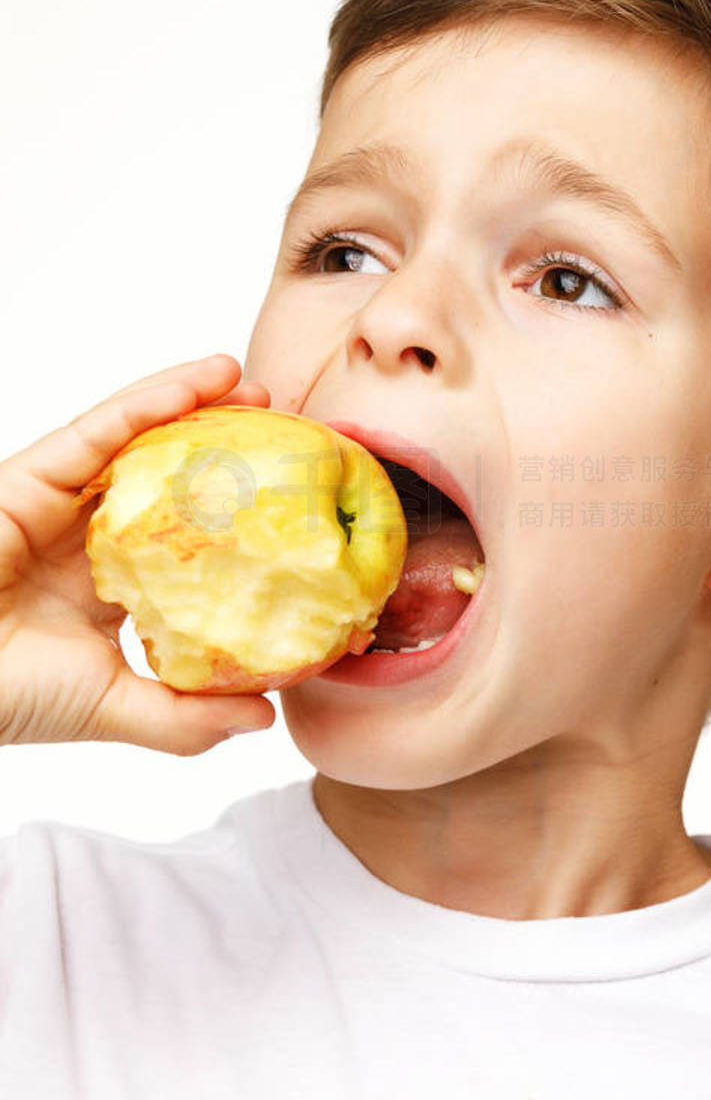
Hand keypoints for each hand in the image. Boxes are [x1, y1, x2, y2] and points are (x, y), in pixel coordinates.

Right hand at [0, 354, 277, 752]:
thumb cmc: (5, 694)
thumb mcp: (112, 707)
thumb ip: (184, 718)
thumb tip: (265, 718)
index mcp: (110, 587)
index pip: (184, 540)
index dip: (236, 519)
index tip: (294, 505)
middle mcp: (89, 537)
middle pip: (167, 478)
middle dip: (224, 449)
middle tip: (286, 430)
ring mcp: (61, 502)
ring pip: (138, 439)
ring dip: (197, 404)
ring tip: (253, 385)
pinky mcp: (32, 474)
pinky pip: (101, 428)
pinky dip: (151, 400)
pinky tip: (203, 381)